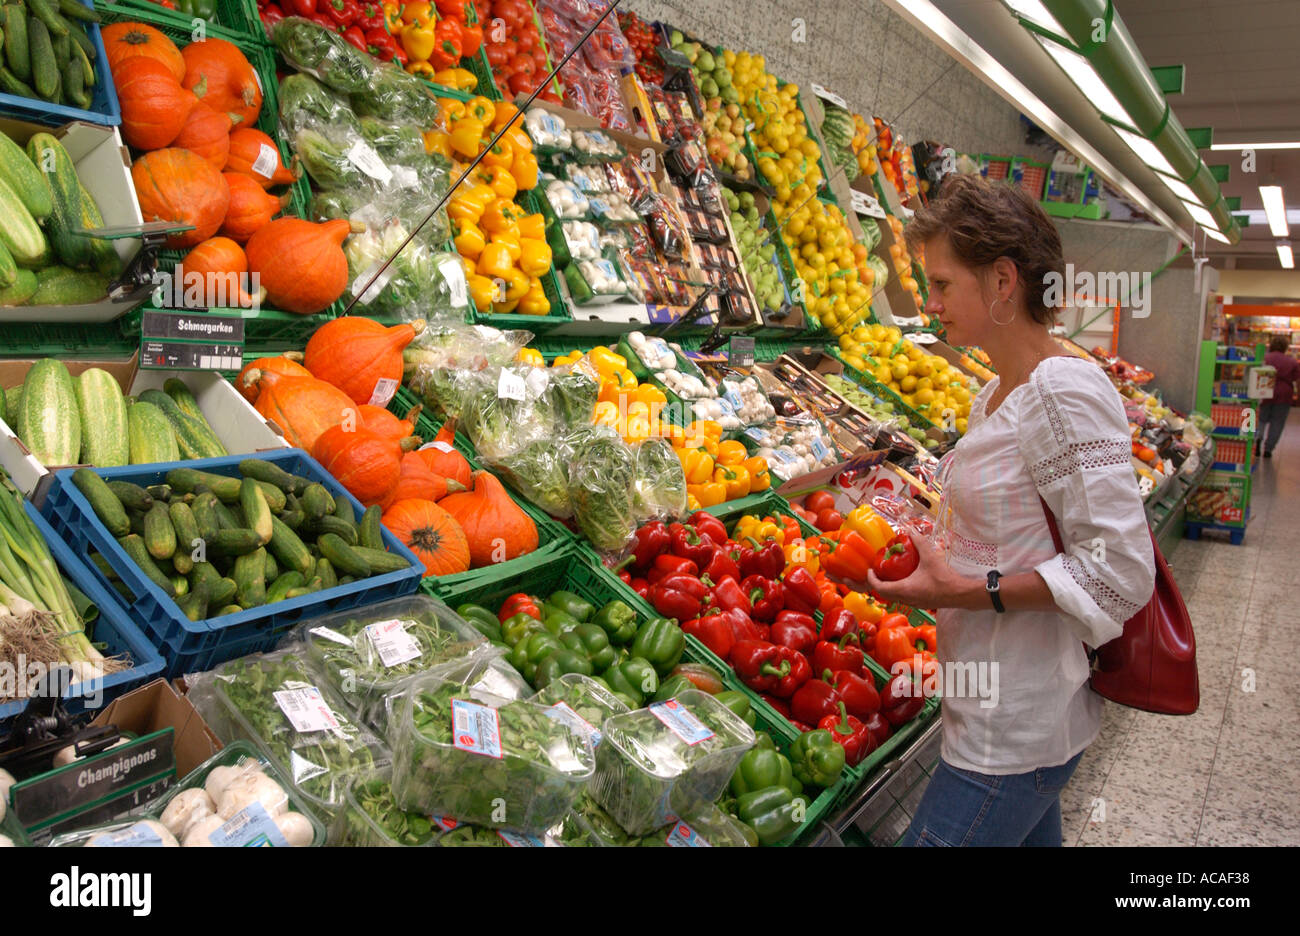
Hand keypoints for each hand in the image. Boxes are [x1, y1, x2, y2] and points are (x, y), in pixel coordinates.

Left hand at [828, 530, 974, 609]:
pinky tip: (879, 580)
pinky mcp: (912, 600)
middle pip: (872, 593)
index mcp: (902, 590)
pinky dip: (881, 588)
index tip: (866, 568)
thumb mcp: (930, 557)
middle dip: (853, 584)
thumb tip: (907, 527)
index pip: (877, 587)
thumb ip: (918, 541)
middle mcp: (901, 598)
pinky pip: (891, 595)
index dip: (868, 578)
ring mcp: (906, 601)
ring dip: (867, 586)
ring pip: (881, 595)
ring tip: (852, 578)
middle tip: (835, 577)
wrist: (959, 594)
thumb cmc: (944, 579)